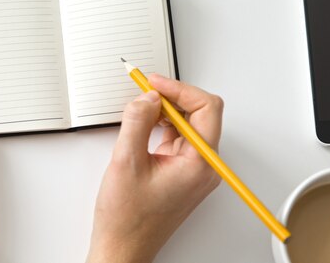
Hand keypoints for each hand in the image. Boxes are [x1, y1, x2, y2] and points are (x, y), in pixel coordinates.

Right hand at [86, 74, 222, 262]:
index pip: (207, 109)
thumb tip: (147, 97)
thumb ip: (138, 121)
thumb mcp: (126, 161)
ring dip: (165, 110)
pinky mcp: (181, 172)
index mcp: (200, 164)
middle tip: (145, 89)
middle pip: (200, 114)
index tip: (155, 83)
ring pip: (188, 124)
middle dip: (172, 97)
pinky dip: (161, 125)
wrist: (122, 247)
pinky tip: (143, 123)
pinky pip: (177, 138)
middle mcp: (203, 166)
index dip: (180, 89)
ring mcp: (194, 170)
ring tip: (140, 106)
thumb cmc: (127, 218)